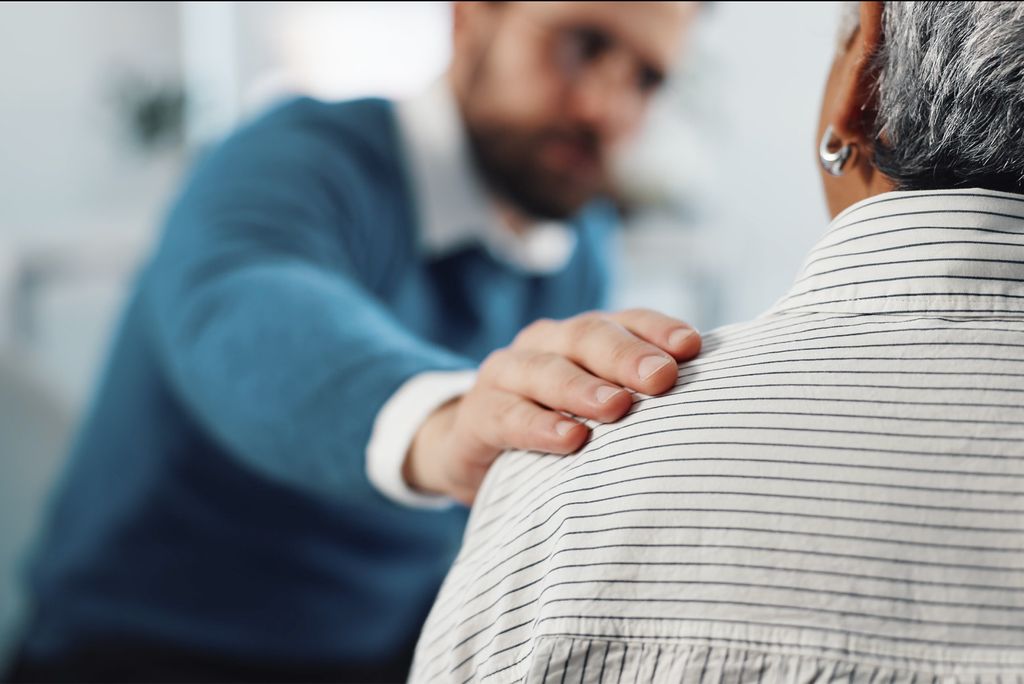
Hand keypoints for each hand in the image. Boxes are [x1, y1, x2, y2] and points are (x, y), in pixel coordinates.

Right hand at [403, 309, 701, 504]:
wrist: (474, 447)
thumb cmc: (557, 422)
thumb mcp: (598, 404)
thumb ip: (642, 395)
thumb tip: (720, 405)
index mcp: (583, 336)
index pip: (628, 320)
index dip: (659, 330)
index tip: (692, 349)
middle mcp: (547, 343)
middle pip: (588, 335)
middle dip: (626, 355)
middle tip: (661, 378)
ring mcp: (508, 374)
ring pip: (546, 370)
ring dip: (582, 388)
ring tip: (616, 407)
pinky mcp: (480, 414)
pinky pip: (509, 416)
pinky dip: (540, 426)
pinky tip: (570, 439)